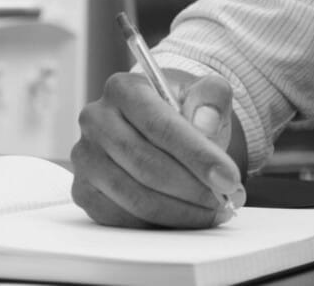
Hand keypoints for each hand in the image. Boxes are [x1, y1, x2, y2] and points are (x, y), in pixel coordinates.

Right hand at [70, 69, 246, 227]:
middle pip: (146, 165)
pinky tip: (185, 216)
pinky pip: (121, 218)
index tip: (228, 179)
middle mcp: (96, 120)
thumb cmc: (183, 111)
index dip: (197, 156)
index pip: (160, 126)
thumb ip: (212, 97)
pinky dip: (159, 224)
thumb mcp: (205, 93)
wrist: (161, 127)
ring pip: (135, 198)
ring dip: (181, 211)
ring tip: (212, 210)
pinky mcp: (84, 190)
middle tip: (226, 200)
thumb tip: (205, 123)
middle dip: (193, 189)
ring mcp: (85, 157)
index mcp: (123, 89)